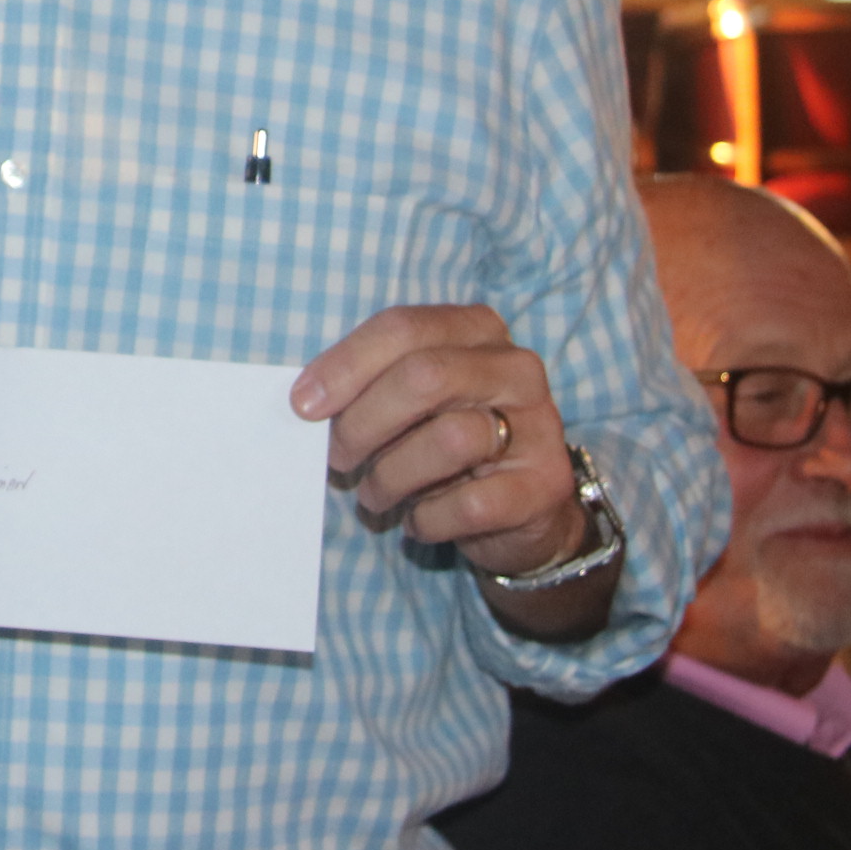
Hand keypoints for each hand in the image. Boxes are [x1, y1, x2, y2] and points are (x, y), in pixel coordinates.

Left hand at [291, 304, 581, 582]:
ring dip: (392, 476)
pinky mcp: (546, 484)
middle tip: (337, 457)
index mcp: (476, 330)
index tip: (304, 405)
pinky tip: (418, 520)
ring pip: (448, 439)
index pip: (402, 328)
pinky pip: (471, 503)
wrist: (522, 508)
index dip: (345, 365)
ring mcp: (539, 425)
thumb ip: (369, 386)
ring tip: (375, 494)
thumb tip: (307, 403)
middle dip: (364, 422)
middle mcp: (515, 368)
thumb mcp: (411, 402)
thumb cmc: (445, 440)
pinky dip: (429, 518)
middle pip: (424, 376)